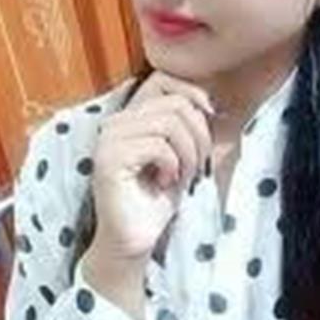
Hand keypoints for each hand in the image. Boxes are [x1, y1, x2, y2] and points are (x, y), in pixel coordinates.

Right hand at [89, 70, 214, 261]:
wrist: (135, 239)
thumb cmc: (158, 196)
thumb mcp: (179, 152)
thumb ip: (185, 123)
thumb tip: (207, 103)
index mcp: (130, 116)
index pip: (163, 79)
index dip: (193, 92)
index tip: (210, 115)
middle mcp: (115, 122)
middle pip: (174, 104)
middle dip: (198, 134)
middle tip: (196, 164)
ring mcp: (109, 139)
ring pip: (169, 123)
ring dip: (188, 153)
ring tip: (182, 174)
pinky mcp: (109, 159)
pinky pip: (158, 146)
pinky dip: (173, 165)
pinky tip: (165, 182)